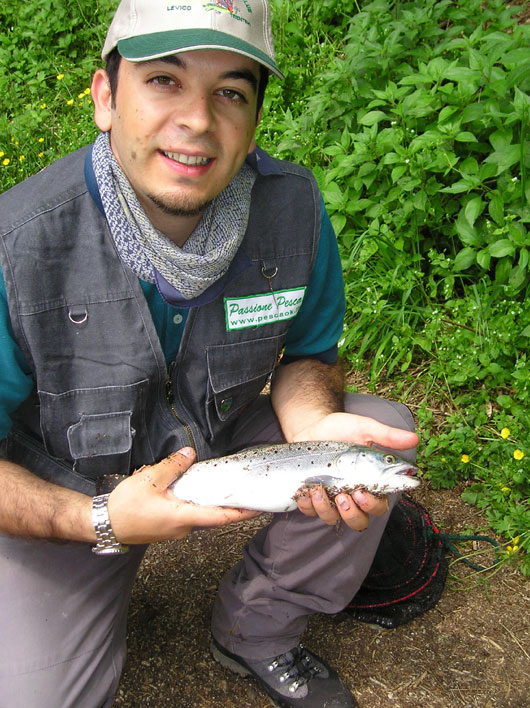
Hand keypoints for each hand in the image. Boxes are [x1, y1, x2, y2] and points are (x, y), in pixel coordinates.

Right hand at [108, 448, 258, 543]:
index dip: (242, 512)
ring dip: (203, 497)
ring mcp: (174, 529)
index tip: (259, 508)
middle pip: (212, 513)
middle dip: (225, 501)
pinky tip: (181, 486)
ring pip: (196, 511)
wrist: (103, 524)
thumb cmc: (125, 506)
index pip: (221, 516)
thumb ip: (173, 465)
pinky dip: (189, 499)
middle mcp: (183, 527)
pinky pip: (184, 511)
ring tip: (209, 482)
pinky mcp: (166, 527)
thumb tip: (190, 454)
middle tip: (241, 487)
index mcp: (183, 517)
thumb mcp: (150, 480)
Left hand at [291, 411, 416, 529]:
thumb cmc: (341, 428)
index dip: (373, 505)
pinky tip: (305, 489)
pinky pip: (309, 512)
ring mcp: (330, 498)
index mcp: (369, 483)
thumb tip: (415, 438)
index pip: (379, 505)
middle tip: (345, 495)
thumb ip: (387, 436)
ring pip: (333, 520)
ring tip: (319, 489)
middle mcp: (352, 495)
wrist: (311, 425)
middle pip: (359, 521)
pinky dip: (307, 504)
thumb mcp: (364, 428)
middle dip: (352, 514)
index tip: (362, 492)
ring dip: (326, 509)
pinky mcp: (311, 497)